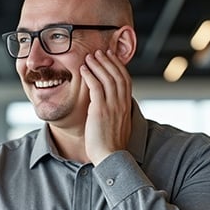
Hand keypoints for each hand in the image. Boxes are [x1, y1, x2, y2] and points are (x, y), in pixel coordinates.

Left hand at [80, 50, 131, 164]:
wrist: (110, 157)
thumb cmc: (111, 145)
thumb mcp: (119, 125)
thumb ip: (117, 113)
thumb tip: (113, 106)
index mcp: (126, 106)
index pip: (126, 80)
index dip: (118, 66)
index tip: (111, 58)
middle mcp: (121, 104)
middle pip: (117, 75)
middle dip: (108, 61)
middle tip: (100, 52)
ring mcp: (112, 106)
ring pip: (107, 78)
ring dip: (98, 65)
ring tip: (90, 56)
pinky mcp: (101, 111)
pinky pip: (96, 87)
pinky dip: (90, 75)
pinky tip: (83, 69)